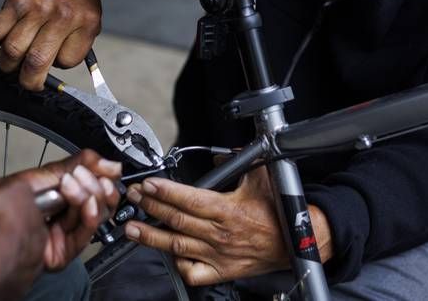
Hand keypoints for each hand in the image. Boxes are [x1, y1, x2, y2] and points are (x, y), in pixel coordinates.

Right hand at [0, 0, 101, 90]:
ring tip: (10, 61)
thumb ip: (80, 41)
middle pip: (36, 63)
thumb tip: (61, 70)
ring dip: (7, 63)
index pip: (68, 62)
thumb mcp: (90, 13)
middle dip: (28, 81)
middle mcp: (62, 16)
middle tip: (26, 82)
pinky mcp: (15, 1)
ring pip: (12, 51)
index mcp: (86, 21)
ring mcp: (36, 8)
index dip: (58, 65)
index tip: (53, 58)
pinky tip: (0, 37)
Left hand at [10, 149, 122, 268]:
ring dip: (89, 197)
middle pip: (89, 195)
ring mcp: (55, 232)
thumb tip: (103, 162)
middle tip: (82, 176)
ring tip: (73, 189)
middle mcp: (48, 211)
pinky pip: (86, 232)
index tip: (107, 166)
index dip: (94, 170)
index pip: (77, 177)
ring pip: (92, 212)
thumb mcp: (32, 177)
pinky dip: (91, 216)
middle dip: (92, 183)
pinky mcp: (62, 251)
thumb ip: (68, 166)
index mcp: (37, 191)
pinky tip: (88, 206)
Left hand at [123, 167, 333, 284]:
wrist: (295, 243)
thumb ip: (239, 161)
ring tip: (132, 228)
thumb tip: (220, 154)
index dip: (165, 191)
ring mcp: (217, 255)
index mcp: (227, 210)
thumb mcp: (261, 177)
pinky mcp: (220, 271)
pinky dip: (177, 264)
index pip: (188, 199)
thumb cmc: (279, 213)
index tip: (148, 184)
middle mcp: (219, 234)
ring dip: (151, 236)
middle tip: (133, 197)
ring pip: (177, 246)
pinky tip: (166, 254)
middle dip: (150, 207)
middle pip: (176, 220)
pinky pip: (193, 272)